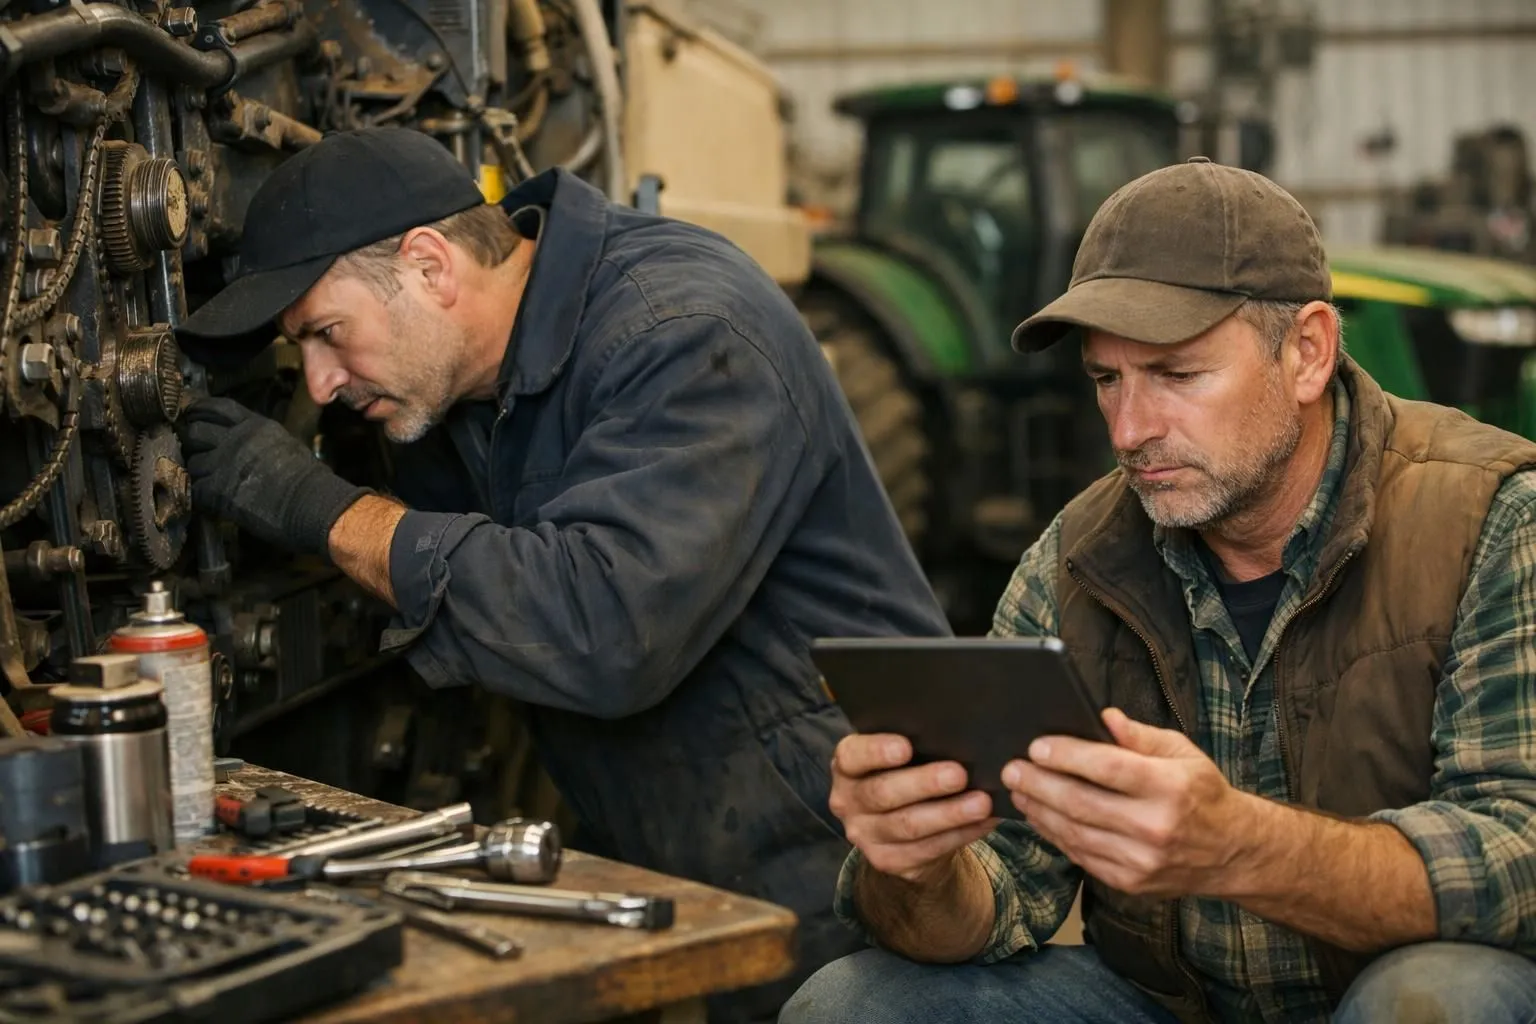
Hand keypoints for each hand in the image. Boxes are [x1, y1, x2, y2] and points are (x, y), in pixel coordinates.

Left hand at [181, 396, 369, 556]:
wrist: (310, 503)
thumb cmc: (308, 478)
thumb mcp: (285, 444)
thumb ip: (259, 439)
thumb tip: (246, 443)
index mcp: (254, 426)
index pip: (218, 407)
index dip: (201, 409)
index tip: (192, 414)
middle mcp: (235, 439)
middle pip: (196, 431)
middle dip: (192, 442)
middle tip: (195, 452)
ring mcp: (223, 464)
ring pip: (192, 463)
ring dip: (197, 473)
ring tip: (208, 482)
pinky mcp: (217, 490)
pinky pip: (196, 490)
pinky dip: (200, 496)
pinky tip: (210, 501)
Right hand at [828, 733, 999, 884]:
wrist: (903, 827)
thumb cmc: (905, 774)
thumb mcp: (900, 758)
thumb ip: (916, 745)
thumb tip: (957, 736)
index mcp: (848, 766)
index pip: (853, 756)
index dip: (877, 751)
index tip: (906, 746)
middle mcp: (848, 801)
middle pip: (883, 792)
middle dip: (924, 783)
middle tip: (958, 774)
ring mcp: (865, 835)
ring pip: (907, 825)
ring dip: (948, 814)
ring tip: (981, 803)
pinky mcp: (887, 860)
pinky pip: (926, 849)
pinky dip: (959, 835)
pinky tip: (982, 822)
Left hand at [1001, 707, 1252, 898]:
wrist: (1232, 851)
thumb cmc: (1202, 793)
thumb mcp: (1182, 753)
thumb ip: (1140, 736)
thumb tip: (1103, 717)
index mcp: (1171, 787)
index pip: (1107, 768)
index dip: (1066, 756)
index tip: (1036, 746)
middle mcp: (1155, 826)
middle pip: (1081, 803)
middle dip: (1039, 783)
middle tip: (1012, 768)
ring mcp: (1141, 860)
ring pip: (1074, 833)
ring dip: (1039, 810)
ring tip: (1019, 790)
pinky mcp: (1130, 882)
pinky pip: (1081, 856)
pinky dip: (1055, 835)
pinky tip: (1040, 816)